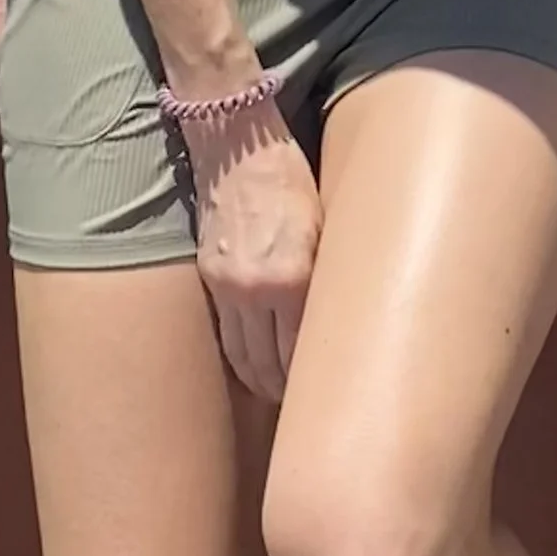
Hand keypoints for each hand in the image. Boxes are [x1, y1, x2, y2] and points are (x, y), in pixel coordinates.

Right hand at [187, 105, 320, 400]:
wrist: (239, 144)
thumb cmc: (293, 178)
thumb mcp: (327, 223)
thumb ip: (329, 276)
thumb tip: (347, 321)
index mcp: (292, 277)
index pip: (303, 353)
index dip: (314, 383)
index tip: (332, 399)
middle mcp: (255, 288)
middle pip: (269, 365)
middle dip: (287, 392)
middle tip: (308, 411)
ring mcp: (227, 284)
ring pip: (242, 357)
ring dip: (261, 382)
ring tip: (280, 396)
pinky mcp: (210, 276)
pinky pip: (225, 333)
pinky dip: (240, 357)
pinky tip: (254, 367)